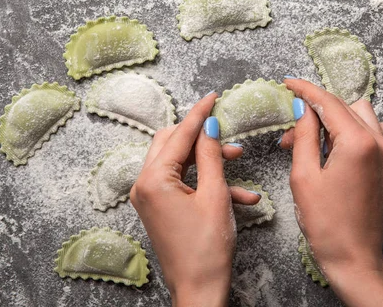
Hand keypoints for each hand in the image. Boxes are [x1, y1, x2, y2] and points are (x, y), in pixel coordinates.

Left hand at [130, 92, 259, 306]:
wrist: (198, 290)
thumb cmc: (207, 249)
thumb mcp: (215, 196)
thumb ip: (210, 156)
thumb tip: (209, 125)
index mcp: (153, 179)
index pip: (179, 134)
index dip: (199, 113)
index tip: (212, 96)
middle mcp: (143, 184)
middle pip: (172, 143)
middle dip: (201, 136)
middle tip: (225, 130)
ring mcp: (148, 196)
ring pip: (178, 162)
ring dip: (206, 159)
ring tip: (238, 159)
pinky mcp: (157, 206)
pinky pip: (180, 182)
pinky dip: (204, 181)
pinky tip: (239, 194)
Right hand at [281, 78, 382, 306]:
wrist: (354, 257)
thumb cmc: (326, 223)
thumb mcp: (304, 175)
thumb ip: (304, 135)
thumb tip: (302, 108)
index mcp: (358, 142)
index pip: (328, 102)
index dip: (305, 90)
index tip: (287, 82)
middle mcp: (378, 141)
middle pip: (343, 106)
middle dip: (314, 111)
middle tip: (290, 134)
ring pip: (361, 113)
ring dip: (335, 118)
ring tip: (312, 142)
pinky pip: (374, 130)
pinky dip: (354, 128)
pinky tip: (335, 147)